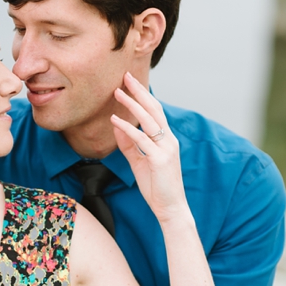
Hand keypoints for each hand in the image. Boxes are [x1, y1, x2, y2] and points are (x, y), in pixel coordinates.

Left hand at [110, 72, 190, 224]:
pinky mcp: (160, 159)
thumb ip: (128, 144)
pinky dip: (127, 128)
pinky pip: (141, 139)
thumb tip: (116, 125)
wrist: (170, 208)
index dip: (142, 95)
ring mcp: (166, 149)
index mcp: (166, 139)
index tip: (128, 82)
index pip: (154, 111)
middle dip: (139, 92)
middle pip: (154, 109)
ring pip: (149, 120)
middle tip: (125, 76)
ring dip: (131, 105)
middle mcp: (169, 140)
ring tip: (117, 93)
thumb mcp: (138, 161)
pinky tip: (115, 120)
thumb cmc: (156, 186)